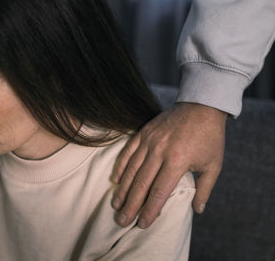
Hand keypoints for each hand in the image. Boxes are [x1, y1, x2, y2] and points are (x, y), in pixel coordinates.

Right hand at [111, 102, 226, 227]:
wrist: (201, 106)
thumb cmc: (210, 137)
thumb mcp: (214, 165)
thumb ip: (205, 189)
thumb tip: (198, 210)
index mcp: (178, 161)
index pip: (159, 191)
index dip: (150, 210)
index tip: (143, 224)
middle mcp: (160, 152)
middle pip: (141, 184)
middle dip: (131, 205)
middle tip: (122, 220)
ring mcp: (149, 141)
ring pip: (131, 170)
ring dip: (123, 189)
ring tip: (116, 205)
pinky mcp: (143, 133)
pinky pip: (128, 152)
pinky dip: (121, 167)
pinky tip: (116, 180)